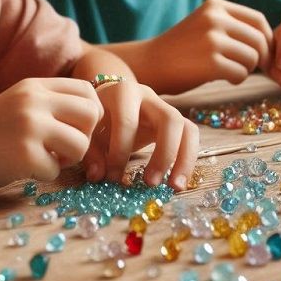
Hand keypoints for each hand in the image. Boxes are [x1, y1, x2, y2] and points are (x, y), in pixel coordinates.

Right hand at [0, 77, 102, 191]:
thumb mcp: (20, 102)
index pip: (87, 90)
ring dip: (70, 159)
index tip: (77, 128)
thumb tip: (95, 115)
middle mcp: (35, 101)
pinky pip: (57, 169)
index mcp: (35, 86)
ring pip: (81, 144)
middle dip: (86, 136)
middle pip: (91, 114)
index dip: (90, 113)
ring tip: (50, 159)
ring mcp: (30, 126)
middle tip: (66, 148)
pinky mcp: (24, 155)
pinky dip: (46, 174)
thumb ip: (51, 102)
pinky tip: (27, 169)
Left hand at [83, 80, 198, 190]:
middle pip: (170, 119)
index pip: (128, 121)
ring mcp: (166, 107)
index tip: (113, 178)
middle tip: (150, 183)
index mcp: (123, 92)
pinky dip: (188, 159)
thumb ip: (91, 153)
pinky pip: (191, 137)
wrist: (108, 100)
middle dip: (163, 154)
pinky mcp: (176, 121)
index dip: (120, 152)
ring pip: (188, 128)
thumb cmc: (98, 118)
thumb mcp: (89, 131)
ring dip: (184, 160)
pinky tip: (177, 181)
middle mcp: (150, 96)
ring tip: (174, 187)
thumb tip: (98, 176)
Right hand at [149, 0, 272, 91]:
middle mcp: (215, 18)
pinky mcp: (210, 62)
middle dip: (263, 59)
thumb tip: (278, 46)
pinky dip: (236, 79)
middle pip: (260, 40)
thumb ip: (235, 29)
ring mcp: (212, 39)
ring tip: (230, 71)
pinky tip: (222, 78)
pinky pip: (241, 73)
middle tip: (255, 70)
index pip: (258, 20)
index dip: (268, 40)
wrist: (149, 64)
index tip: (265, 56)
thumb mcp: (206, 27)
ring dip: (247, 69)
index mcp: (216, 6)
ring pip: (253, 58)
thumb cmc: (182, 50)